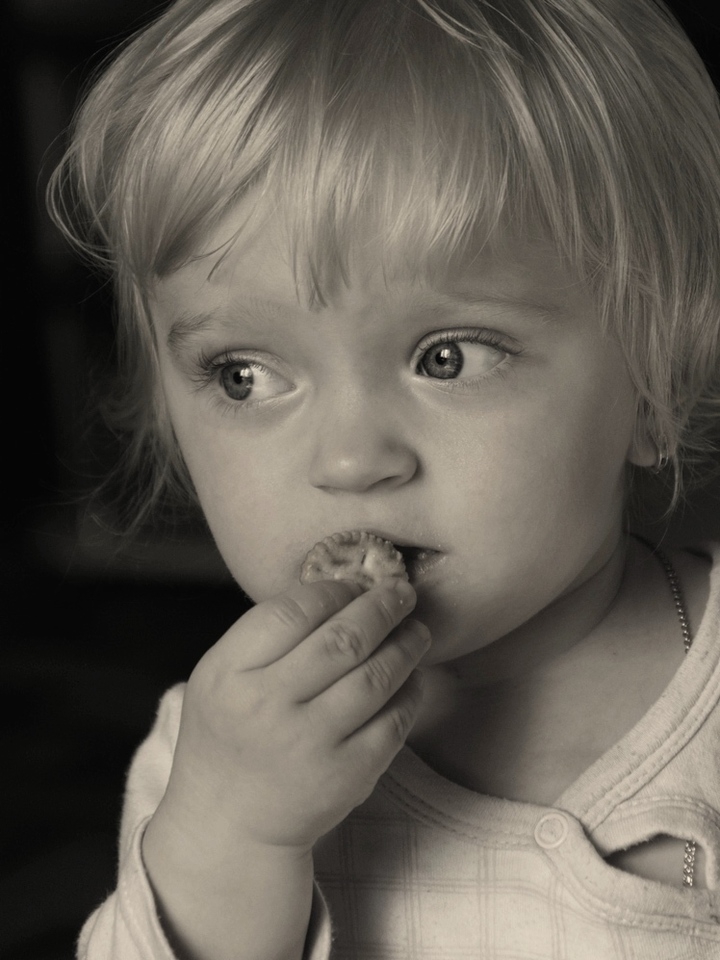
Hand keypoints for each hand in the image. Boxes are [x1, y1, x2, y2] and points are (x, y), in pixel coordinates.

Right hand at [157, 578, 429, 852]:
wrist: (228, 822)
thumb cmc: (231, 732)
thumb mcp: (221, 676)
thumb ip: (267, 634)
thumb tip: (342, 588)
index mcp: (229, 674)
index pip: (292, 612)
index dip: (334, 590)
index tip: (356, 584)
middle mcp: (268, 708)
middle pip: (342, 640)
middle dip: (382, 607)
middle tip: (403, 593)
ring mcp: (310, 745)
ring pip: (375, 677)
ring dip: (406, 646)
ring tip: (418, 630)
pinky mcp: (347, 776)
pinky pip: (393, 722)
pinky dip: (410, 692)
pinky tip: (413, 677)